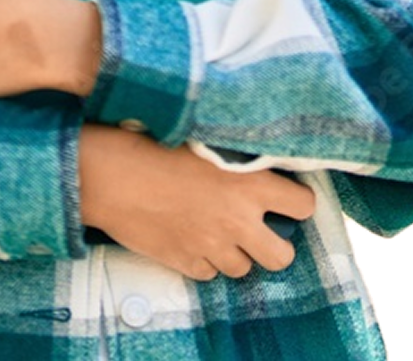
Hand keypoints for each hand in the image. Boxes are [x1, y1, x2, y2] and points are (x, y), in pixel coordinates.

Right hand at [79, 124, 315, 279]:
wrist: (109, 173)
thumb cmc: (152, 144)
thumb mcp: (203, 139)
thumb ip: (234, 158)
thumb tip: (252, 157)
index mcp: (248, 183)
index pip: (302, 206)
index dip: (297, 202)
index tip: (286, 198)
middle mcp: (237, 220)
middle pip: (281, 256)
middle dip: (273, 245)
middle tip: (257, 228)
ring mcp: (211, 245)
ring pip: (242, 269)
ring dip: (234, 252)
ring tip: (216, 229)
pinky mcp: (185, 262)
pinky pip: (208, 273)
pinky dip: (204, 259)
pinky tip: (189, 236)